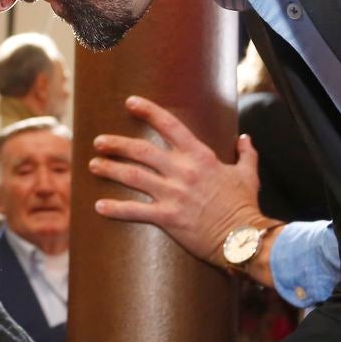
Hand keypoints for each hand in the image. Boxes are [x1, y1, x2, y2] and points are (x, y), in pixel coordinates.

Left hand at [88, 95, 276, 267]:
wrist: (244, 238)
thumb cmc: (244, 206)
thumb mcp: (248, 175)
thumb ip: (246, 154)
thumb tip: (245, 138)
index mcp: (200, 157)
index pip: (170, 126)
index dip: (148, 111)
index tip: (130, 102)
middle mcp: (183, 171)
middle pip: (141, 151)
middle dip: (116, 144)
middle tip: (98, 142)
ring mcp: (173, 194)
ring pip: (133, 176)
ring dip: (110, 170)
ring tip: (92, 166)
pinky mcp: (168, 217)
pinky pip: (135, 211)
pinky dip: (115, 209)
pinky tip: (99, 206)